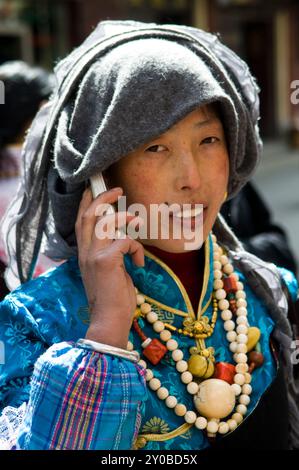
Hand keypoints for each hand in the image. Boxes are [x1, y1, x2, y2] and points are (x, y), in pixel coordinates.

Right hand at [75, 187, 143, 348]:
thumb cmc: (113, 299)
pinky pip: (125, 241)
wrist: (109, 320)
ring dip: (124, 216)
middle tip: (116, 189)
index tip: (92, 190)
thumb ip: (109, 255)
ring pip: (105, 222)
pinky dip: (137, 248)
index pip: (81, 223)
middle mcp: (85, 253)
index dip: (85, 204)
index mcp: (85, 255)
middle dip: (102, 198)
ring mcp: (94, 256)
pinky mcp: (106, 261)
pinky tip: (140, 263)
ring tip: (137, 220)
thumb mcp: (108, 273)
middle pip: (89, 215)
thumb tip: (121, 241)